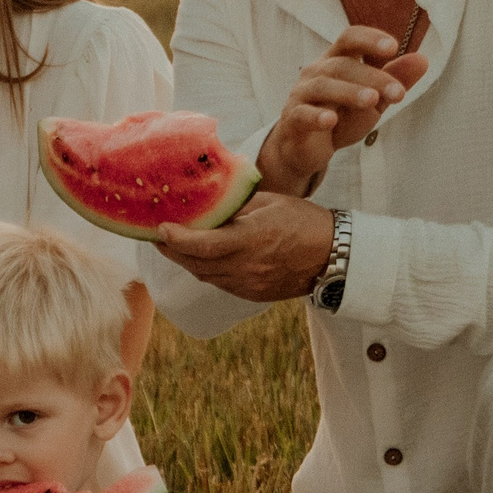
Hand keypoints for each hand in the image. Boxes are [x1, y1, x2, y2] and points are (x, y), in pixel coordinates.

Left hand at [154, 192, 334, 301]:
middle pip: (196, 263)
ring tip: (174, 245)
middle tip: (157, 236)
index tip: (160, 228)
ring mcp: (248, 284)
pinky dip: (206, 270)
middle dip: (172, 250)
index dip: (177, 239)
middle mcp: (245, 266)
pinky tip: (201, 258)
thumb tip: (209, 198)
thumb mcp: (270, 202)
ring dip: (186, 261)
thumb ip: (237, 204)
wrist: (334, 256)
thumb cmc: (304, 221)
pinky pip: (220, 283)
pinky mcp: (252, 294)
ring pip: (205, 276)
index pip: (202, 245)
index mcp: (250, 239)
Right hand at [257, 26, 423, 197]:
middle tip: (398, 93)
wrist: (305, 148)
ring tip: (371, 101)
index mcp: (336, 61)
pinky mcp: (292, 119)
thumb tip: (422, 60)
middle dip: (373, 77)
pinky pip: (302, 114)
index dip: (369, 39)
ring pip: (323, 86)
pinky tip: (331, 121)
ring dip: (349, 92)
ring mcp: (301, 95)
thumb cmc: (340, 117)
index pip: (349, 38)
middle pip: (342, 65)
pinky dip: (316, 116)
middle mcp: (317, 72)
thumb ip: (393, 80)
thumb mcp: (373, 99)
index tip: (393, 47)